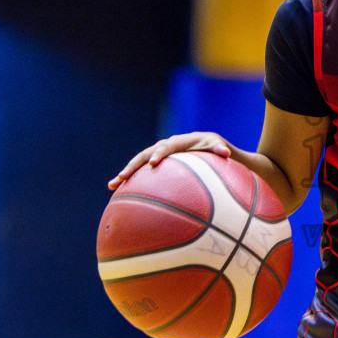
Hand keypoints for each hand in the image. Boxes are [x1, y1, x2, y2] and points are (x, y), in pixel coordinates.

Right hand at [109, 131, 234, 188]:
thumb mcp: (220, 147)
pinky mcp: (157, 165)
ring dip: (126, 173)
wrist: (210, 147)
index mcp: (180, 142)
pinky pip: (143, 173)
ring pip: (139, 163)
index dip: (159, 154)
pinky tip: (121, 195)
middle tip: (122, 177)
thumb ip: (219, 148)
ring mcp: (159, 155)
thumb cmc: (216, 148)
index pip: (167, 146)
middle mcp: (166, 146)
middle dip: (133, 165)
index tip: (153, 163)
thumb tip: (225, 153)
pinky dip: (132, 181)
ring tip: (112, 185)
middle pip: (145, 154)